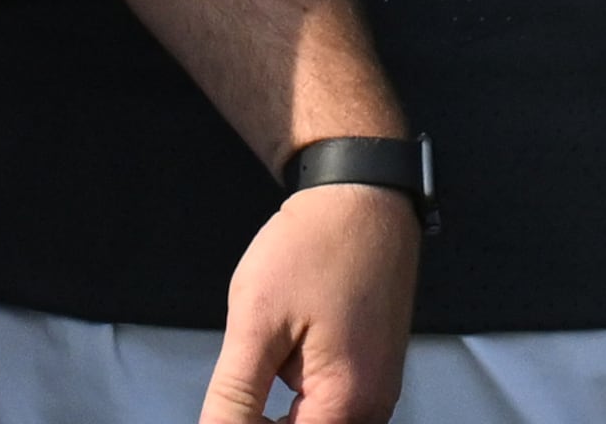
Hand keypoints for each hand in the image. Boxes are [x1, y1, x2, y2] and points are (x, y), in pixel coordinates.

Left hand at [203, 183, 417, 422]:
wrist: (362, 203)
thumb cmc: (313, 250)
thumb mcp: (257, 321)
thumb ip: (236, 393)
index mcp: (346, 404)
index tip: (228, 401)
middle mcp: (372, 410)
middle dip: (261, 415)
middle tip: (247, 361)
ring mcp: (377, 393)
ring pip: (314, 419)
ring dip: (279, 406)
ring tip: (268, 348)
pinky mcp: (373, 374)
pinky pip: (330, 403)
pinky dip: (299, 390)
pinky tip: (284, 348)